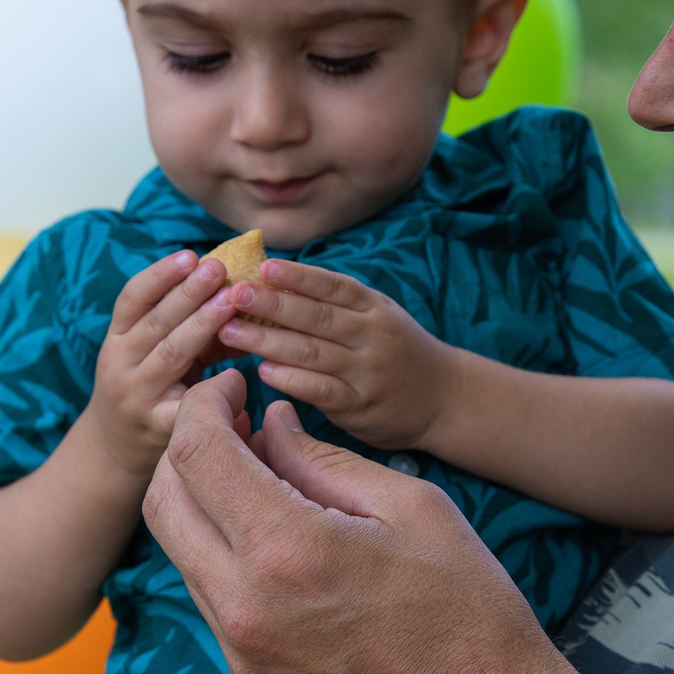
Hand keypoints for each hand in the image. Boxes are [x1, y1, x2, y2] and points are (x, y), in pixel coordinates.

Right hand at [80, 251, 237, 479]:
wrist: (113, 450)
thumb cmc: (145, 387)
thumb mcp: (148, 353)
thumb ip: (180, 324)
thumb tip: (231, 289)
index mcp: (117, 339)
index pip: (132, 299)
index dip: (160, 275)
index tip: (190, 254)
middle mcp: (121, 365)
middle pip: (155, 323)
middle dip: (188, 293)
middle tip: (220, 268)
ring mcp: (138, 397)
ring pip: (171, 355)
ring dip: (202, 325)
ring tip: (230, 301)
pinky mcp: (157, 428)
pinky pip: (187, 405)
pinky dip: (214, 389)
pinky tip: (239, 378)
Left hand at [142, 371, 598, 673]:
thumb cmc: (471, 612)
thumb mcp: (412, 508)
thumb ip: (324, 460)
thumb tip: (269, 424)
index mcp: (286, 548)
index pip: (196, 453)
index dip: (204, 405)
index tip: (232, 388)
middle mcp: (245, 604)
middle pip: (164, 502)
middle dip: (187, 448)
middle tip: (236, 425)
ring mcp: (242, 653)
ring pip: (181, 554)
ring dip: (204, 504)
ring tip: (262, 480)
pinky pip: (213, 603)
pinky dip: (227, 557)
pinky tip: (278, 543)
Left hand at [213, 261, 454, 451]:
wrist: (443, 397)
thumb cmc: (396, 349)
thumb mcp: (377, 315)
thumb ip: (336, 302)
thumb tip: (273, 278)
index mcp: (374, 307)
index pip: (333, 286)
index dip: (298, 276)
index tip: (263, 267)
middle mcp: (372, 336)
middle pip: (316, 317)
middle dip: (271, 305)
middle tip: (233, 295)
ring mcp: (366, 372)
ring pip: (312, 353)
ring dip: (267, 342)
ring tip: (230, 332)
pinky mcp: (360, 406)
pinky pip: (320, 390)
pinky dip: (290, 379)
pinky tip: (262, 371)